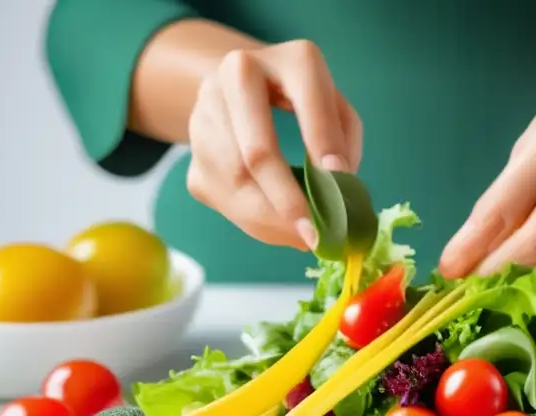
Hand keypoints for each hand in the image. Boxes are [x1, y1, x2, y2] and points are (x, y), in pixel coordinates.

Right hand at [185, 41, 361, 250]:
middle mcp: (237, 75)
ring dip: (272, 222)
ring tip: (303, 236)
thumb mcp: (335, 109)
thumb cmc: (302, 102)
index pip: (307, 101)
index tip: (340, 183)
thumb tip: (337, 191)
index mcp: (288, 58)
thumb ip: (343, 142)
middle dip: (288, 201)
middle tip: (314, 235)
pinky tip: (280, 227)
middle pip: (257, 152)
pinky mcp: (191, 156)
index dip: (323, 143)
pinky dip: (257, 223)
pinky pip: (224, 200)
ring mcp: (205, 114)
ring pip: (235, 184)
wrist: (243, 91)